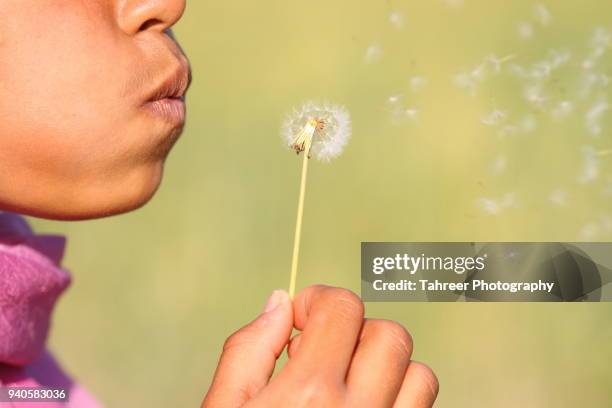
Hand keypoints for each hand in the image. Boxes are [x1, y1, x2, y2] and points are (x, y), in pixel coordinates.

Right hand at [202, 285, 437, 406]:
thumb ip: (249, 349)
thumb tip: (280, 301)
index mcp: (309, 395)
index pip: (343, 308)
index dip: (320, 302)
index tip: (302, 321)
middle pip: (387, 334)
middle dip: (354, 331)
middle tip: (322, 354)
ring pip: (418, 372)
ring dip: (384, 365)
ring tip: (349, 381)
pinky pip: (423, 405)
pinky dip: (403, 394)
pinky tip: (368, 402)